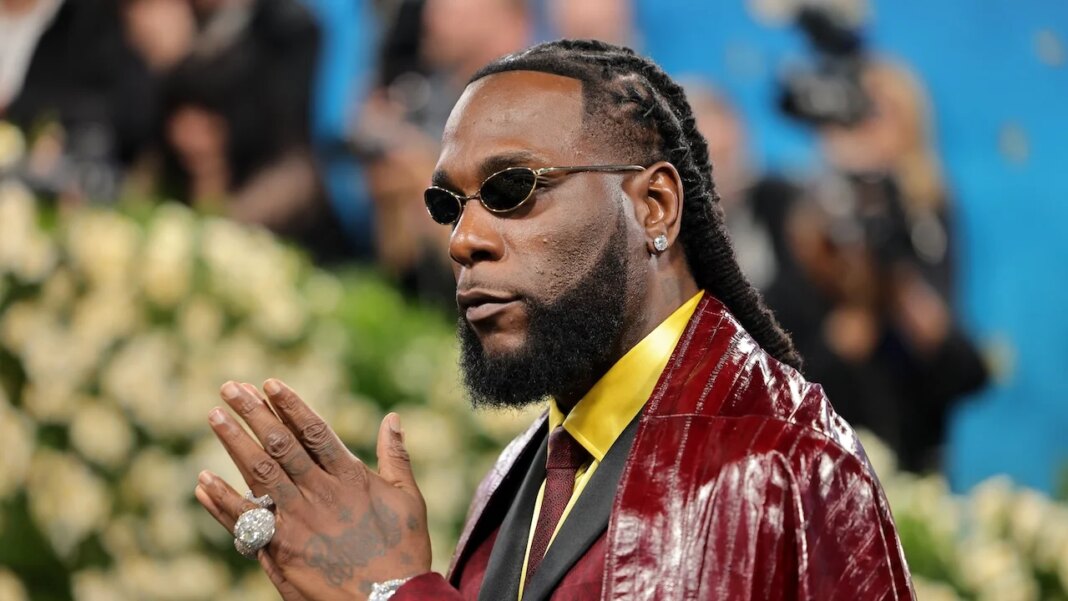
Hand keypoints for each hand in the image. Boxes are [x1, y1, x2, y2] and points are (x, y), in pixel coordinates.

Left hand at [194, 379, 431, 599]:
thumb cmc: (404, 551)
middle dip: (253, 413)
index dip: (290, 406)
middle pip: (281, 444)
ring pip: (259, 473)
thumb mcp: (409, 499)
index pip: (314, 431)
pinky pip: (245, 521)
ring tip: (214, 416)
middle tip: (230, 387)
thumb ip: (396, 456)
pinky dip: (222, 500)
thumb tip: (392, 418)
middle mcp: (321, 493)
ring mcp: (298, 521)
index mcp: (352, 477)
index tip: (269, 383)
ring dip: (234, 442)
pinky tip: (203, 481)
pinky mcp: (283, 550)